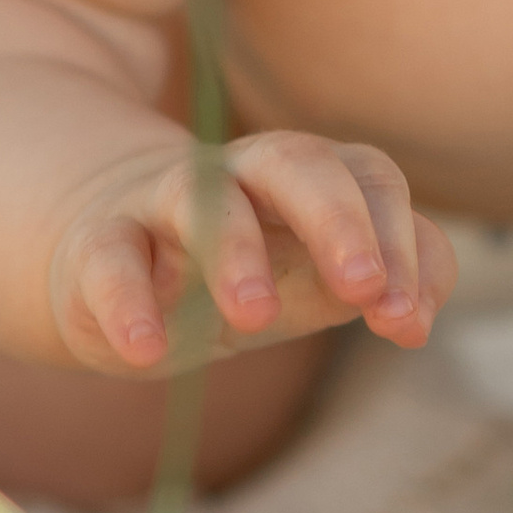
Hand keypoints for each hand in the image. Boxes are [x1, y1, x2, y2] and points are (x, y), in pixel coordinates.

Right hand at [47, 131, 458, 374]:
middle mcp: (242, 172)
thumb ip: (378, 288)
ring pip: (201, 197)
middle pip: (296, 162)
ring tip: (256, 320)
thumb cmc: (244, 269)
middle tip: (361, 289)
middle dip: (337, 220)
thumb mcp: (315, 281)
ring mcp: (165, 199)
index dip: (398, 245)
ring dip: (233, 254)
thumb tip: (412, 319)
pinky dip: (127, 302)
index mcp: (310, 175)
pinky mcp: (100, 240)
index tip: (403, 322)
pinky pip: (110, 255)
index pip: (371, 182)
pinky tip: (147, 350)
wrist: (113, 257)